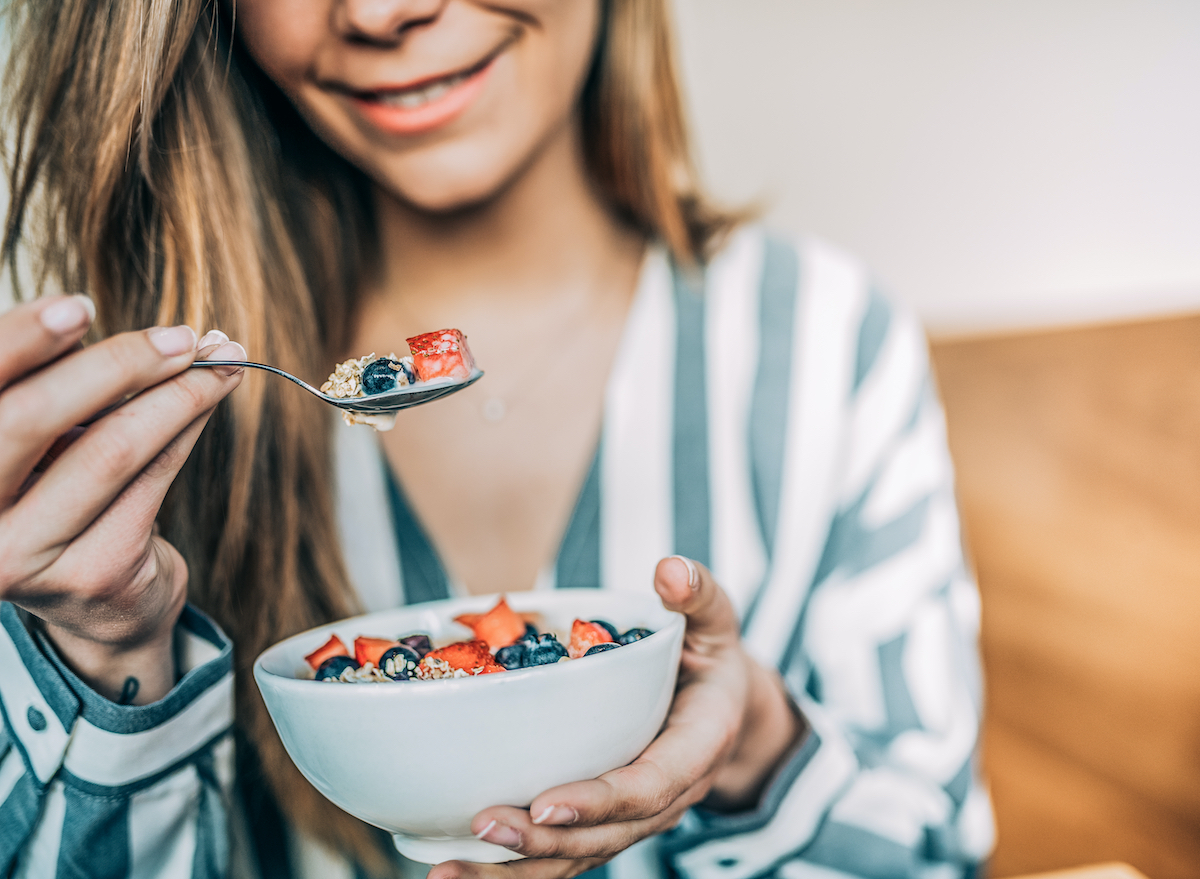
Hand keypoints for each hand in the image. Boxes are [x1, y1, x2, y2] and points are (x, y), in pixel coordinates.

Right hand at [0, 295, 245, 703]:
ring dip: (177, 394)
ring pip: (110, 449)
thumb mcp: (35, 437)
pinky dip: (190, 426)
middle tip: (179, 336)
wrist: (98, 603)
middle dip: (114, 365)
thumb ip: (43, 385)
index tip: (79, 306)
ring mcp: (22, 554)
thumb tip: (85, 313)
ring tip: (219, 358)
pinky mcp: (91, 572)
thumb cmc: (58, 493)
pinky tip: (214, 394)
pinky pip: (154, 478)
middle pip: (31, 418)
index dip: (20, 340)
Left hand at [430, 556, 806, 878]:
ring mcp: (633, 817)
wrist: (725, 708)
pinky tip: (458, 869)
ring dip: (514, 874)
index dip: (599, 800)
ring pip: (577, 858)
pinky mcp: (603, 823)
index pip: (648, 786)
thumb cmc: (712, 657)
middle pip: (604, 835)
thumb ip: (699, 594)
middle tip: (482, 826)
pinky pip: (562, 855)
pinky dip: (512, 871)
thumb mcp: (715, 621)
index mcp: (696, 749)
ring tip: (449, 875)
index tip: (545, 804)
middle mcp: (665, 796)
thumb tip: (670, 571)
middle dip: (542, 843)